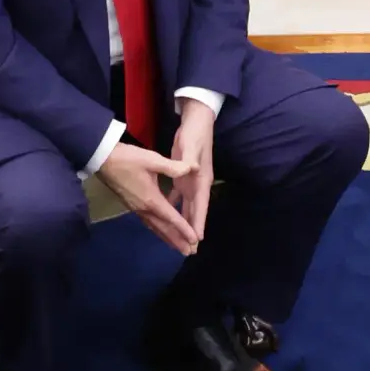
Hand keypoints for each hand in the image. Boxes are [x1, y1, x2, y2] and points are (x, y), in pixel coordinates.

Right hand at [100, 141, 202, 253]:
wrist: (102, 159)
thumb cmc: (128, 159)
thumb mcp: (152, 159)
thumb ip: (172, 167)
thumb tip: (192, 168)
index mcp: (152, 199)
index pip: (171, 218)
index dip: (184, 229)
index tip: (194, 240)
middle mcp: (144, 209)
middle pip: (163, 229)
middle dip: (177, 241)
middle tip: (189, 252)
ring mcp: (136, 209)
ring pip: (155, 227)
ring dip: (167, 238)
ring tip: (178, 247)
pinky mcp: (131, 205)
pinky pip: (148, 223)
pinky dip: (157, 230)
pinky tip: (161, 231)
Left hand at [168, 99, 217, 240]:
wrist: (197, 120)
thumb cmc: (195, 133)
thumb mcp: (191, 145)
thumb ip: (188, 158)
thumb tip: (190, 168)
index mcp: (201, 178)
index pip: (200, 204)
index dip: (198, 221)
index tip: (197, 239)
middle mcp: (197, 183)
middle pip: (195, 211)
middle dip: (192, 229)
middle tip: (190, 250)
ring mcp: (190, 180)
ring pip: (186, 206)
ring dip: (183, 221)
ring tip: (181, 239)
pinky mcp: (182, 176)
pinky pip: (177, 196)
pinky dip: (173, 206)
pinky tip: (168, 215)